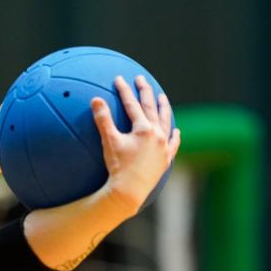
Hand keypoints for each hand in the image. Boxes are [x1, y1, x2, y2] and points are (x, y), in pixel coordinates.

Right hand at [91, 75, 180, 213]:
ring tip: (162, 98)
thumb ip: (103, 119)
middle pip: (152, 108)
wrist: (129, 192)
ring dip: (163, 108)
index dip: (124, 90)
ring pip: (166, 122)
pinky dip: (174, 136)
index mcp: (144, 129)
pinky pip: (173, 144)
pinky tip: (175, 131)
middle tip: (141, 79)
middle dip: (145, 92)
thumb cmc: (118, 167)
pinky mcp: (165, 160)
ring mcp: (163, 147)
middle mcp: (157, 135)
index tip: (119, 79)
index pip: (133, 104)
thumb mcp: (109, 141)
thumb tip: (95, 99)